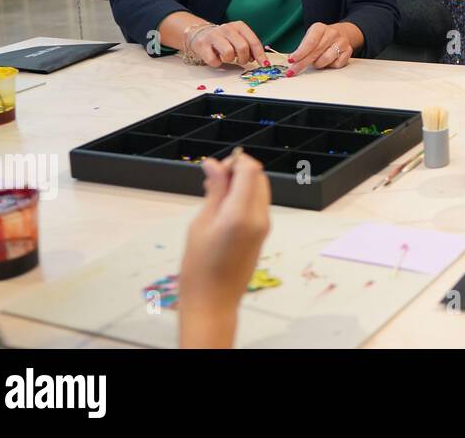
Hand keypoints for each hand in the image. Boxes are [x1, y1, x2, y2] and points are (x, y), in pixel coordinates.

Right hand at [178, 149, 270, 347]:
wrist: (213, 302)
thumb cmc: (199, 267)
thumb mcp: (201, 223)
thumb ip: (214, 191)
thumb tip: (213, 164)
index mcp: (241, 214)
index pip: (250, 170)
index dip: (234, 161)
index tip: (214, 167)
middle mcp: (260, 217)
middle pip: (258, 177)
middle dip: (238, 170)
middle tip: (213, 180)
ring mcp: (265, 226)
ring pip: (260, 189)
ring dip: (242, 183)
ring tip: (214, 195)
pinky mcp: (264, 233)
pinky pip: (259, 204)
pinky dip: (245, 197)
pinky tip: (223, 207)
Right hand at [192, 21, 266, 68]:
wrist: (200, 34)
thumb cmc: (224, 39)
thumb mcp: (239, 38)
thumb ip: (250, 46)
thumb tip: (261, 60)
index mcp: (239, 26)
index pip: (253, 41)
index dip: (260, 55)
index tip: (264, 64)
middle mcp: (227, 28)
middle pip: (242, 47)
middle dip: (244, 58)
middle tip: (241, 61)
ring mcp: (213, 36)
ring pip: (228, 53)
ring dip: (230, 60)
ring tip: (228, 57)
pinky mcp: (202, 45)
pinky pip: (214, 60)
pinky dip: (217, 63)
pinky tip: (216, 58)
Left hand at [285, 22, 356, 74]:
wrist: (343, 33)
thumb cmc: (322, 38)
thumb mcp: (310, 37)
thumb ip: (302, 48)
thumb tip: (292, 60)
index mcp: (320, 28)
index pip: (309, 42)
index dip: (300, 53)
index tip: (291, 61)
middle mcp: (332, 33)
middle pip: (315, 52)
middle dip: (302, 63)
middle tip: (293, 71)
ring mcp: (342, 42)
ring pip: (326, 59)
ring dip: (318, 64)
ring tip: (315, 62)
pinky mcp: (349, 51)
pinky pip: (336, 64)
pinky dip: (329, 66)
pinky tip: (327, 62)